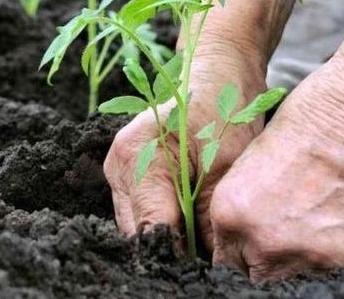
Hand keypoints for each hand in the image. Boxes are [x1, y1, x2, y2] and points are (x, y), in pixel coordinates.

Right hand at [104, 44, 266, 249]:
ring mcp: (118, 168)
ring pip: (136, 224)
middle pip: (137, 232)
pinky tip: (187, 220)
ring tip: (198, 239)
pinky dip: (162, 220)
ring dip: (166, 236)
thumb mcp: (225, 167)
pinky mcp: (126, 171)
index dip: (178, 256)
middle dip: (171, 249)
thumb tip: (209, 263)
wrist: (217, 73)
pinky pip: (139, 209)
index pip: (152, 230)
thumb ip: (209, 220)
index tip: (204, 269)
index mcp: (137, 158)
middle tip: (205, 259)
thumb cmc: (225, 110)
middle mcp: (118, 165)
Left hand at [210, 55, 343, 279]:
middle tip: (285, 225)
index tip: (251, 235)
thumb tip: (247, 222)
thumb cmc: (311, 113)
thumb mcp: (256, 153)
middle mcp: (267, 241)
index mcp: (233, 212)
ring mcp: (313, 254)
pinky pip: (342, 262)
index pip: (226, 256)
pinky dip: (343, 243)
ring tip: (320, 209)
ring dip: (304, 248)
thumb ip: (245, 199)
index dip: (240, 245)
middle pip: (259, 272)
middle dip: (266, 253)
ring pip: (300, 270)